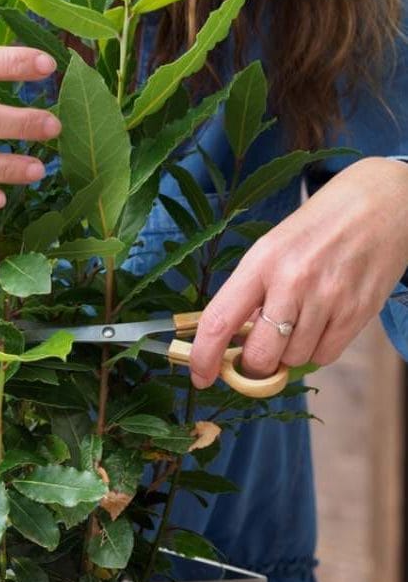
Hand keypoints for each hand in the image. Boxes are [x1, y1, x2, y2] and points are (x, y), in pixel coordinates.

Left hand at [189, 157, 407, 386]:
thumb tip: (233, 343)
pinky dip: (316, 350)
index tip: (200, 377)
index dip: (204, 357)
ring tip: (298, 323)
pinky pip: (324, 356)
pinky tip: (320, 324)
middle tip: (257, 355)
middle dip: (253, 365)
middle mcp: (293, 281)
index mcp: (261, 262)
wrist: (380, 204)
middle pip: (259, 355)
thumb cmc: (315, 230)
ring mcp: (329, 298)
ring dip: (288, 354)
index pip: (219, 321)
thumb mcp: (270, 249)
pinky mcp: (359, 311)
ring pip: (293, 359)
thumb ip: (249, 294)